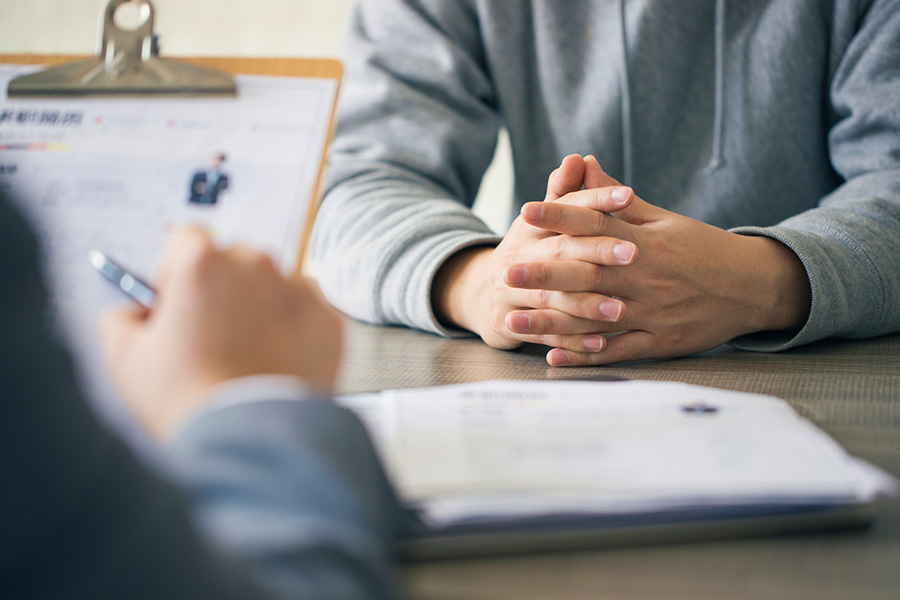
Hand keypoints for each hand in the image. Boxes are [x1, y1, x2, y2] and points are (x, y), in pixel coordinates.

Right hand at [100, 228, 343, 439]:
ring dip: (262, 308)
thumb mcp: (125, 359)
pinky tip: (276, 364)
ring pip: (275, 286)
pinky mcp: (330, 320)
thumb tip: (135, 313)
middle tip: (213, 337)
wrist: (251, 441)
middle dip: (222, 291)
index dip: (175, 272)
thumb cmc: (189, 400)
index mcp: (202, 262)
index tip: (177, 303)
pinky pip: (308, 314)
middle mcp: (256, 264)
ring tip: (248, 356)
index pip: (185, 241)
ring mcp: (299, 290)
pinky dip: (296, 332)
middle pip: (234, 261)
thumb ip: (122, 319)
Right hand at [433, 155, 637, 350]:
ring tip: (621, 309)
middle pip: (560, 253)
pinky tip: (601, 344)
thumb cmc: (528, 253)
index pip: (566, 208)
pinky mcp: (510, 324)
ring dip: (586, 304)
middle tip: (634, 253)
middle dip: (596, 252)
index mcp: (530, 228)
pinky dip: (572, 341)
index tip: (629, 196)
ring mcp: (510, 292)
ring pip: (552, 297)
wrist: (483, 295)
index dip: (595, 200)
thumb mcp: (539, 222)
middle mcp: (517, 257)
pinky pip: (545, 333)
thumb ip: (563, 193)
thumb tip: (578, 158)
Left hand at [515, 157, 811, 365]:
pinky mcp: (658, 342)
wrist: (752, 288)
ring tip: (513, 319)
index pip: (596, 224)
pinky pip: (617, 351)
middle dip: (545, 272)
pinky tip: (552, 354)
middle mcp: (645, 278)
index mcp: (646, 243)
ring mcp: (651, 313)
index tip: (526, 210)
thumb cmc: (702, 248)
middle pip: (588, 273)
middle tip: (507, 269)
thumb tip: (581, 164)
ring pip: (595, 317)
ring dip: (552, 320)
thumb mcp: (663, 220)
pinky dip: (585, 354)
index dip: (560, 216)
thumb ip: (616, 200)